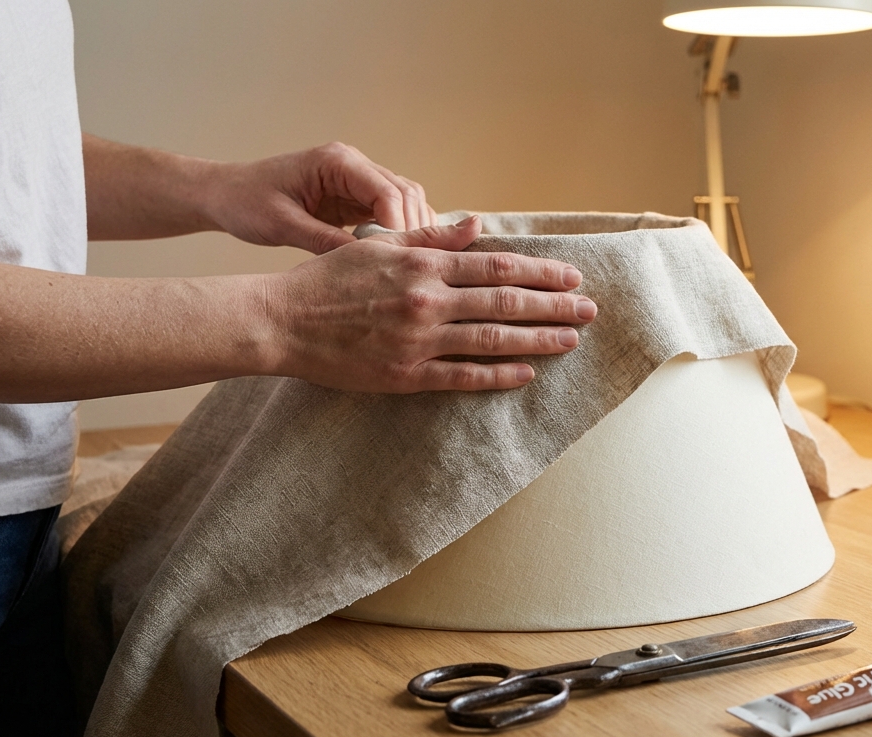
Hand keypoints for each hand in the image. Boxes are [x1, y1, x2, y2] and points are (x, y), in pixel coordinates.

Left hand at [204, 142, 436, 254]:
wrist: (225, 193)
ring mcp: (356, 179)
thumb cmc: (245, 202)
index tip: (398, 257)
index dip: (400, 225)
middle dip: (413, 229)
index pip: (387, 191)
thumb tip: (366, 263)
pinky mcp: (354, 196)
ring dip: (411, 230)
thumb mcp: (282, 225)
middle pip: (405, 193)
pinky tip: (396, 255)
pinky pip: (391, 211)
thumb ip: (324, 241)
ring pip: (405, 201)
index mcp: (335, 161)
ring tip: (405, 263)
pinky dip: (400, 231)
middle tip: (408, 265)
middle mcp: (352, 164)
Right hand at [264, 216, 596, 392]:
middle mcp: (427, 300)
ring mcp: (418, 340)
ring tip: (572, 339)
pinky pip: (463, 376)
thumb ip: (431, 236)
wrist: (281, 322)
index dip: (541, 271)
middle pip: (506, 301)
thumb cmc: (328, 280)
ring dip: (538, 339)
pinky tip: (528, 373)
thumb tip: (477, 224)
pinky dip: (499, 375)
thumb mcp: (379, 245)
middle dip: (554, 305)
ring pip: (493, 339)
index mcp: (423, 264)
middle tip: (590, 309)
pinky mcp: (406, 375)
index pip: (497, 265)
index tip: (572, 276)